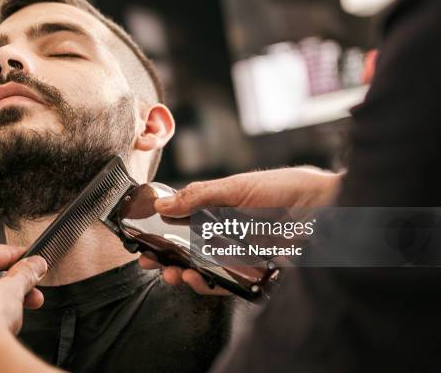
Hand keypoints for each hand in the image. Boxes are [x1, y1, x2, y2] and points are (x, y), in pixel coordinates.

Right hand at [139, 167, 340, 294]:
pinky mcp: (253, 272)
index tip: (143, 236)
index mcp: (220, 208)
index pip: (183, 221)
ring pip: (202, 268)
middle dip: (166, 256)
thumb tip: (162, 203)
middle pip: (188, 248)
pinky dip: (206, 284)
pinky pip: (224, 282)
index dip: (162, 230)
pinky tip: (193, 278)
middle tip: (149, 261)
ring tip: (170, 272)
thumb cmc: (287, 189)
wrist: (327, 209)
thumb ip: (199, 196)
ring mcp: (239, 253)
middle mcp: (227, 232)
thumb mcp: (237, 186)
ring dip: (181, 273)